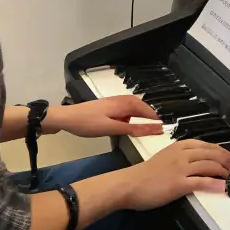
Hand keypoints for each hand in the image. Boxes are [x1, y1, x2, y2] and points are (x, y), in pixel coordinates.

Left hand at [48, 96, 162, 138]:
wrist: (66, 118)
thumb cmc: (87, 123)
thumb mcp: (110, 128)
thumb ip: (130, 128)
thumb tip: (149, 129)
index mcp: (123, 104)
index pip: (144, 111)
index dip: (154, 119)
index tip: (163, 127)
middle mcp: (120, 101)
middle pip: (140, 106)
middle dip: (149, 114)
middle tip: (157, 126)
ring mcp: (112, 103)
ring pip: (132, 107)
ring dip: (140, 115)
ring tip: (146, 125)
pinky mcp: (106, 107)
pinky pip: (124, 110)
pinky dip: (131, 116)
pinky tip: (128, 124)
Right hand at [121, 140, 229, 210]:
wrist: (129, 184)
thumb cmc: (143, 174)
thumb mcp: (163, 158)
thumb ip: (177, 157)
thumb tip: (191, 162)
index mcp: (177, 147)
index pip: (203, 145)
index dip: (217, 149)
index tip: (226, 154)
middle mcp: (182, 155)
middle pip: (209, 153)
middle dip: (224, 158)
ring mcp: (181, 168)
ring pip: (208, 165)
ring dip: (222, 170)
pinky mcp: (179, 183)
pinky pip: (202, 182)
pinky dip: (214, 183)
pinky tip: (222, 186)